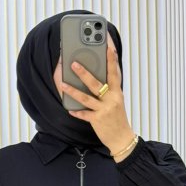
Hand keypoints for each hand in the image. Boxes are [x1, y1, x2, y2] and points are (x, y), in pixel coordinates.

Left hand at [60, 39, 135, 157]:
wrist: (123, 139)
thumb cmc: (117, 118)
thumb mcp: (116, 102)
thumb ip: (108, 89)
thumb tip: (94, 77)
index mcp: (117, 93)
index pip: (115, 73)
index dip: (112, 59)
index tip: (109, 46)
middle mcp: (112, 100)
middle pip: (97, 84)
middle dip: (84, 73)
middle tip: (73, 63)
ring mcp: (105, 110)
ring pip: (87, 98)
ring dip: (73, 90)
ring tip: (63, 84)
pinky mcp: (98, 121)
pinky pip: (85, 115)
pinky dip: (77, 112)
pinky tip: (69, 109)